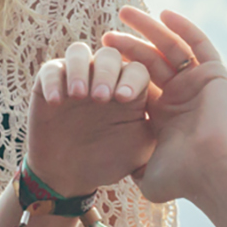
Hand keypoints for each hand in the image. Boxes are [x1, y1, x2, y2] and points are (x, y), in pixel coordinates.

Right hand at [30, 41, 154, 195]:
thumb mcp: (138, 148)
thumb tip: (177, 117)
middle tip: (101, 98)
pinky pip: (51, 69)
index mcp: (129, 89)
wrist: (70, 174)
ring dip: (81, 69)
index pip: (136, 69)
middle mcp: (103, 77)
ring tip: (79, 94)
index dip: (131, 78)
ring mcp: (76, 77)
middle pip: (109, 56)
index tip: (125, 99)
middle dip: (107, 72)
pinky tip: (57, 101)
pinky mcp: (49, 83)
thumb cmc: (109, 159)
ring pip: (79, 52)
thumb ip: (155, 128)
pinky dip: (54, 81)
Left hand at [102, 8, 226, 204]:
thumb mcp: (148, 173)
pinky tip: (164, 14)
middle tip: (106, 36)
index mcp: (166, 114)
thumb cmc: (182, 178)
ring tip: (125, 13)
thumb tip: (116, 168)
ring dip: (150, 28)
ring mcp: (199, 83)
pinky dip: (184, 28)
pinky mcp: (216, 75)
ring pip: (172, 47)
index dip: (121, 68)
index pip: (140, 82)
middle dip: (128, 45)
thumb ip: (132, 166)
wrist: (213, 173)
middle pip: (152, 60)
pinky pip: (199, 45)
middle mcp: (182, 95)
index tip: (100, 58)